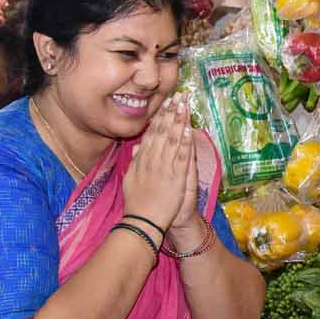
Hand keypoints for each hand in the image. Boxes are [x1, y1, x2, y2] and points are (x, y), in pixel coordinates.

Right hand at [124, 96, 195, 232]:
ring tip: (184, 105)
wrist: (143, 222)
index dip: (160, 117)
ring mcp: (164, 167)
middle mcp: (152, 160)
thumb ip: (135, 163)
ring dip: (179, 121)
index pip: (152, 133)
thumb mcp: (131, 179)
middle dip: (171, 113)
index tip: (166, 103)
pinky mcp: (175, 177)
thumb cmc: (137, 203)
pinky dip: (184, 143)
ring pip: (172, 140)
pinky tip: (188, 129)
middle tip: (178, 96)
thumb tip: (137, 148)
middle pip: (162, 131)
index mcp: (142, 159)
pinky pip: (180, 157)